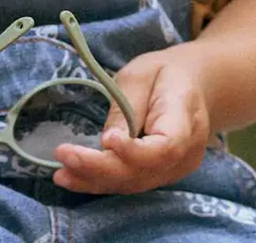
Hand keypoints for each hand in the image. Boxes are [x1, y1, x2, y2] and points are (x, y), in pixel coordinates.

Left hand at [53, 45, 210, 194]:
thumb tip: (107, 142)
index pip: (166, 147)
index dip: (135, 151)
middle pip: (143, 171)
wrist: (194, 86)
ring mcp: (174, 170)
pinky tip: (72, 178)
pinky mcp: (159, 175)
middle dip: (101, 167)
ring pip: (133, 183)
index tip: (107, 140)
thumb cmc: (166, 73)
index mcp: (186, 118)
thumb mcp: (143, 73)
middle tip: (65, 155)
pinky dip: (100, 182)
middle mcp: (185, 153)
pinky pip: (130, 182)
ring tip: (61, 173)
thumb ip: (127, 106)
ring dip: (95, 180)